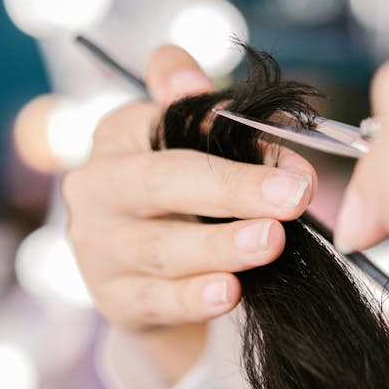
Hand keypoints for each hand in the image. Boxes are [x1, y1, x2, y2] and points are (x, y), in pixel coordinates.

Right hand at [63, 45, 316, 381]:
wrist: (150, 276)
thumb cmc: (183, 196)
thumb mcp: (194, 145)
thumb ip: (205, 112)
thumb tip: (200, 89)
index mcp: (118, 135)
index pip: (171, 124)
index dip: (231, 136)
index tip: (292, 162)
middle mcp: (96, 187)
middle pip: (163, 183)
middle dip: (233, 190)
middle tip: (292, 199)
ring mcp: (98, 247)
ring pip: (163, 247)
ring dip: (222, 246)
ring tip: (271, 242)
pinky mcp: (114, 299)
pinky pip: (157, 300)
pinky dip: (195, 298)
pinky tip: (229, 293)